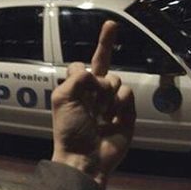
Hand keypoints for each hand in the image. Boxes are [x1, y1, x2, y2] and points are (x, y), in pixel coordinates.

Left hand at [51, 21, 135, 188]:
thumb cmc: (69, 129)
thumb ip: (76, 78)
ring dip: (108, 91)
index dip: (82, 67)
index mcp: (76, 89)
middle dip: (107, 41)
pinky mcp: (127, 112)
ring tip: (101, 111)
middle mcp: (94, 92)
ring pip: (115, 79)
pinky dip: (121, 101)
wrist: (86, 157)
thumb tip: (95, 73)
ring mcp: (111, 101)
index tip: (94, 45)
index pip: (81, 66)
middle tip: (110, 33)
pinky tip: (114, 115)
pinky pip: (127, 93)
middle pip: (103, 61)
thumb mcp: (63, 99)